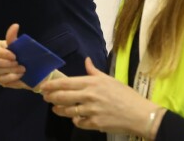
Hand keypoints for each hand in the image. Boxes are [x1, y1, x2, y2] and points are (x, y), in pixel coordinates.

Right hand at [0, 24, 29, 89]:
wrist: (33, 68)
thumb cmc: (23, 54)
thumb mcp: (18, 45)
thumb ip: (13, 37)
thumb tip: (15, 25)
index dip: (1, 53)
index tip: (14, 55)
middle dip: (3, 62)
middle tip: (16, 62)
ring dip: (11, 70)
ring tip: (23, 68)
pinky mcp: (0, 80)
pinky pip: (1, 80)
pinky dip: (11, 78)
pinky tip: (20, 75)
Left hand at [39, 57, 163, 137]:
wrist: (139, 114)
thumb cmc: (125, 94)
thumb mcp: (109, 79)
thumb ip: (94, 71)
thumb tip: (86, 60)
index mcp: (91, 83)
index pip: (65, 83)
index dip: (51, 85)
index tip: (43, 86)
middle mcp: (89, 95)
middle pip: (63, 97)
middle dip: (51, 97)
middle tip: (45, 98)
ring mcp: (91, 110)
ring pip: (68, 111)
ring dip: (59, 110)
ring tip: (56, 109)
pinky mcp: (95, 123)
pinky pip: (79, 123)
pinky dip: (75, 121)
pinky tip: (74, 118)